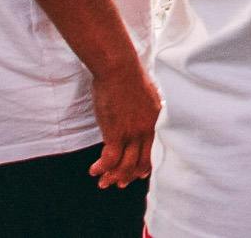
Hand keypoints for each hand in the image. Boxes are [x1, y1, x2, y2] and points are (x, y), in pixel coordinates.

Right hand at [87, 60, 160, 188]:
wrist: (120, 68)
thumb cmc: (129, 76)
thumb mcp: (146, 94)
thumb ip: (145, 109)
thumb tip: (140, 113)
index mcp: (156, 120)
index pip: (154, 151)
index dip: (146, 165)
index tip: (138, 173)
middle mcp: (147, 130)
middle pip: (141, 162)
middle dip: (129, 176)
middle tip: (119, 183)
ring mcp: (132, 133)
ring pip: (125, 165)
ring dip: (113, 177)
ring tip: (104, 182)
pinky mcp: (116, 133)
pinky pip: (110, 159)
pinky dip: (102, 168)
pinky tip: (94, 171)